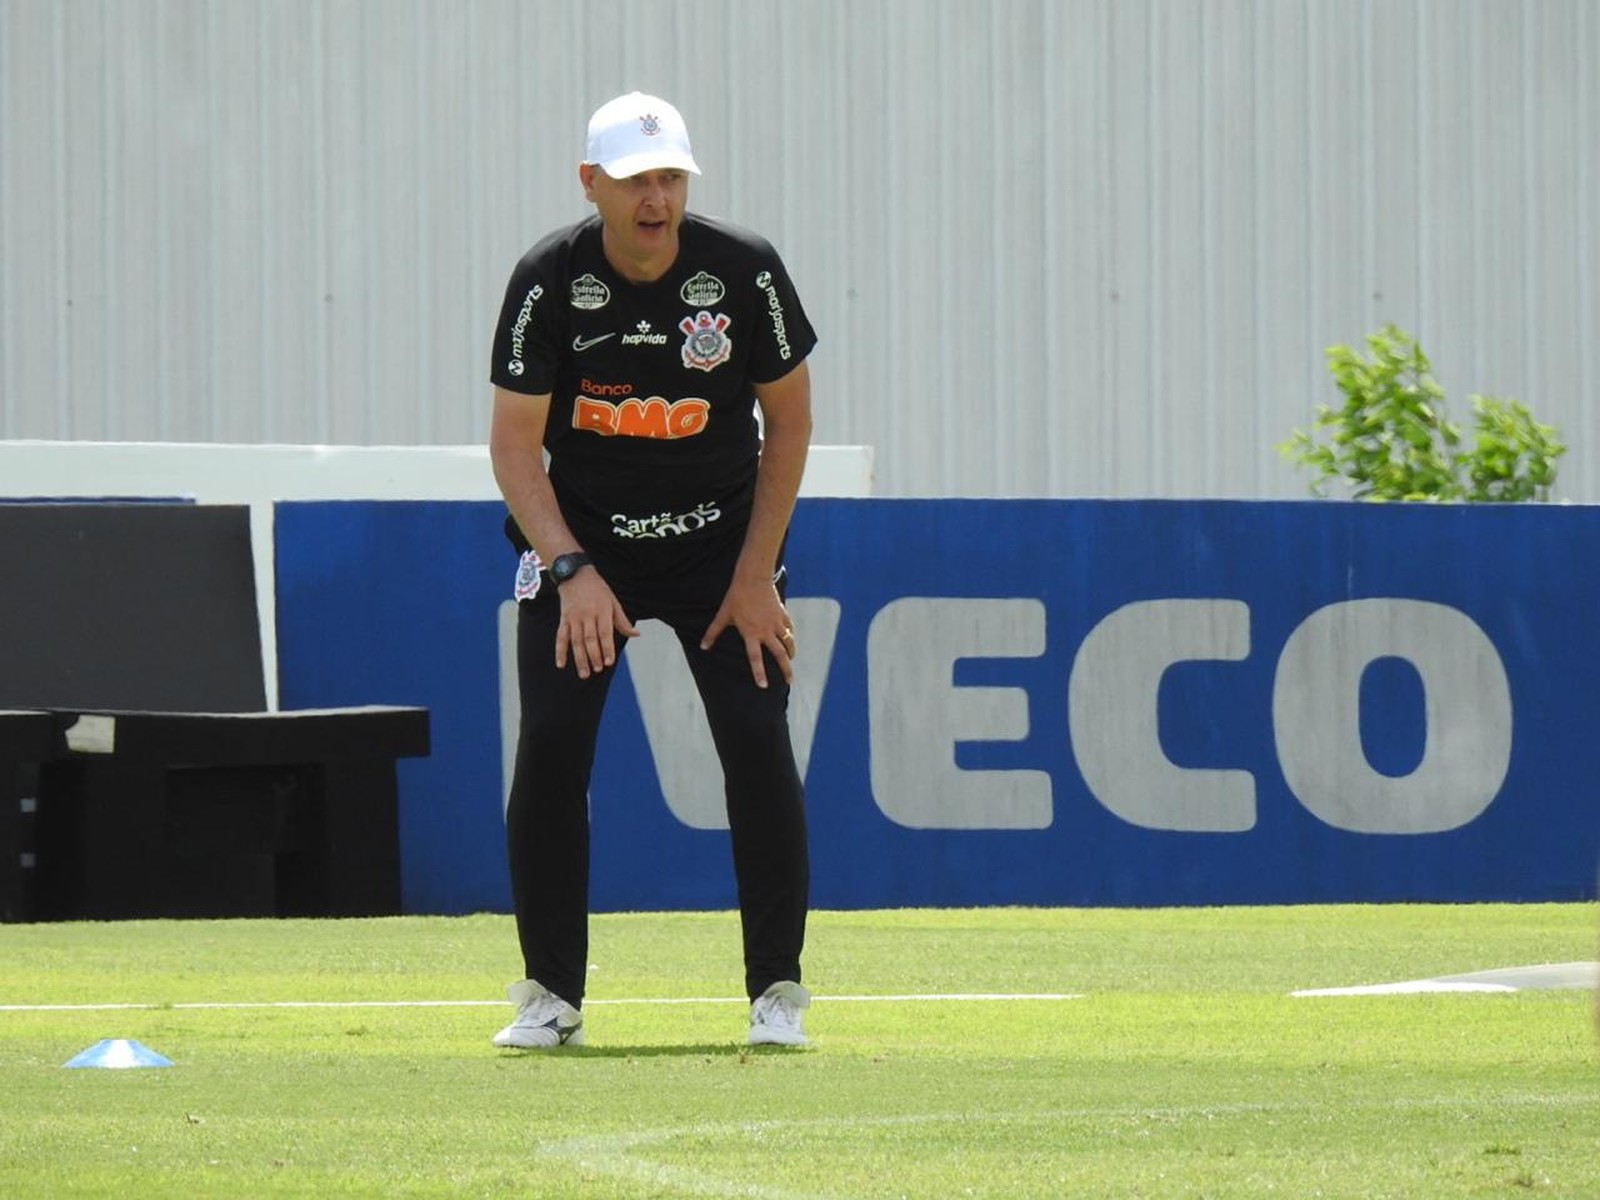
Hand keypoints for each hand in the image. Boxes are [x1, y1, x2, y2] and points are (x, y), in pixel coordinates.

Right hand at [554, 568, 637, 677]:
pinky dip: (559, 651)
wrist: (574, 574)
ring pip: (576, 641)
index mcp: (602, 610)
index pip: (605, 633)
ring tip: (584, 673)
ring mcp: (573, 617)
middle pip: (589, 639)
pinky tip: (561, 664)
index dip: (607, 648)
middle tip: (598, 669)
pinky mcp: (563, 619)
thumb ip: (622, 620)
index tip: (609, 661)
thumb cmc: (597, 589)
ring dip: (580, 658)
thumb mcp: (613, 601)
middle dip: (594, 656)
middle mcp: (587, 615)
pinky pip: (561, 637)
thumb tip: (636, 634)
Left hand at [701, 573, 794, 688]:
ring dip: (790, 653)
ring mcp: (776, 622)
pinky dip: (790, 636)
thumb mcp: (723, 615)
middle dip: (785, 670)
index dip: (759, 673)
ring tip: (791, 661)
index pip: (755, 658)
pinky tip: (790, 640)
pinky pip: (789, 629)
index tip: (763, 686)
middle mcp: (766, 631)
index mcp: (751, 633)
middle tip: (789, 681)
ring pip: (788, 642)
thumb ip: (713, 632)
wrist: (753, 578)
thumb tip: (703, 646)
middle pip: (779, 654)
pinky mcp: (782, 614)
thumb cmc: (736, 597)